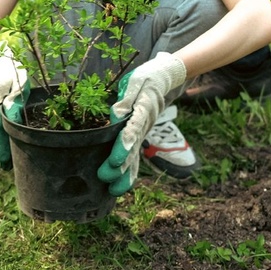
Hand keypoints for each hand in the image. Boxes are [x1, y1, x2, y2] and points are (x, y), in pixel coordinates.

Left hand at [97, 52, 185, 195]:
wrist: (166, 78)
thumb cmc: (147, 78)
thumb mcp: (136, 82)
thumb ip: (126, 99)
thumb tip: (116, 113)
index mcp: (142, 111)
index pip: (132, 131)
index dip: (123, 146)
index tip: (115, 160)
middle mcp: (144, 126)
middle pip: (132, 148)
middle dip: (119, 165)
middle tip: (104, 178)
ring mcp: (144, 132)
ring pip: (135, 156)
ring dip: (125, 174)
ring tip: (113, 190)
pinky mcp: (141, 134)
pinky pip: (137, 154)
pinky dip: (130, 170)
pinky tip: (121, 185)